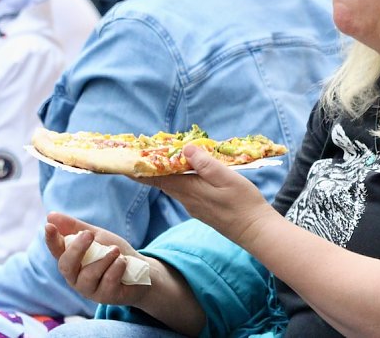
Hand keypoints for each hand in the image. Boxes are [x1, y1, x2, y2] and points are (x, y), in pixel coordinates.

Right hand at [44, 211, 152, 305]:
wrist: (141, 271)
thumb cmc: (114, 253)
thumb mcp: (97, 237)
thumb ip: (76, 228)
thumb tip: (50, 215)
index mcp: (72, 261)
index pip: (56, 250)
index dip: (51, 239)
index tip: (49, 226)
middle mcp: (76, 277)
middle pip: (66, 266)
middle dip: (77, 249)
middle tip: (89, 233)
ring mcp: (89, 289)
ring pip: (89, 275)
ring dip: (105, 258)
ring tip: (116, 250)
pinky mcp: (105, 297)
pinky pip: (108, 281)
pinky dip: (117, 267)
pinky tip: (123, 262)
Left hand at [137, 145, 279, 244]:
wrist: (256, 230)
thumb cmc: (244, 203)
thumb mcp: (228, 179)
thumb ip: (206, 164)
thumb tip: (185, 148)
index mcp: (190, 190)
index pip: (157, 178)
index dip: (140, 170)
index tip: (124, 161)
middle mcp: (188, 200)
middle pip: (162, 181)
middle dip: (149, 168)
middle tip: (139, 153)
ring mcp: (195, 206)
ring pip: (173, 185)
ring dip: (164, 172)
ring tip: (158, 158)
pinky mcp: (203, 209)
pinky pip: (184, 190)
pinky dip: (178, 178)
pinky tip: (182, 171)